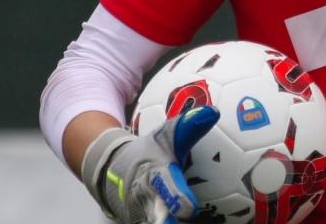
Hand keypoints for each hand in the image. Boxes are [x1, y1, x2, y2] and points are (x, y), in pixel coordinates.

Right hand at [81, 105, 219, 223]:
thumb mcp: (165, 137)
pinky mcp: (143, 223)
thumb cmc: (149, 153)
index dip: (176, 199)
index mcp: (153, 177)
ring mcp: (143, 217)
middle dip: (169, 222)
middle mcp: (146, 201)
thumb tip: (212, 112)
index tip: (190, 209)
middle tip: (187, 221)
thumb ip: (188, 126)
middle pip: (159, 217)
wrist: (112, 171)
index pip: (164, 187)